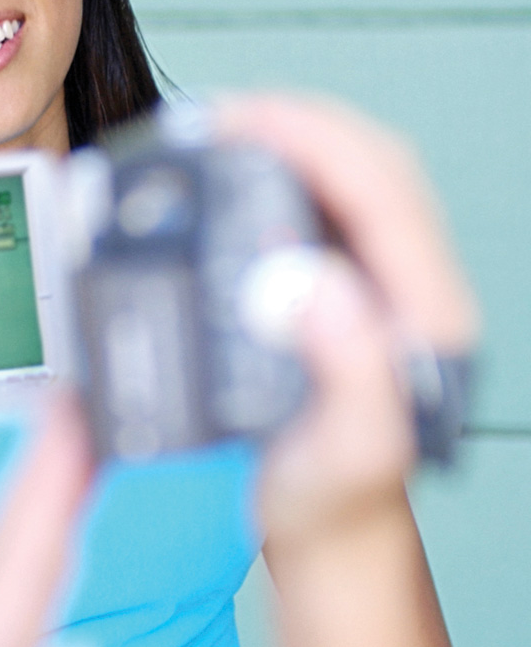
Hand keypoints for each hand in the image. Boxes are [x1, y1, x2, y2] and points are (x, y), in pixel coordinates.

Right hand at [216, 94, 478, 553]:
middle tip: (218, 115)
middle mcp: (415, 287)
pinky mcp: (346, 282)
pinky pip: (322, 198)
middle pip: (374, 162)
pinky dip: (276, 166)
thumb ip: (351, 373)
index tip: (243, 121)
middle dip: (299, 121)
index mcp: (428, 318)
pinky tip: (231, 164)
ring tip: (217, 127)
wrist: (327, 531)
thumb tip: (321, 287)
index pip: (386, 191)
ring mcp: (382, 281)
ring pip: (351, 170)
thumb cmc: (332, 501)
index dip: (315, 139)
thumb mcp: (344, 452)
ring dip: (288, 135)